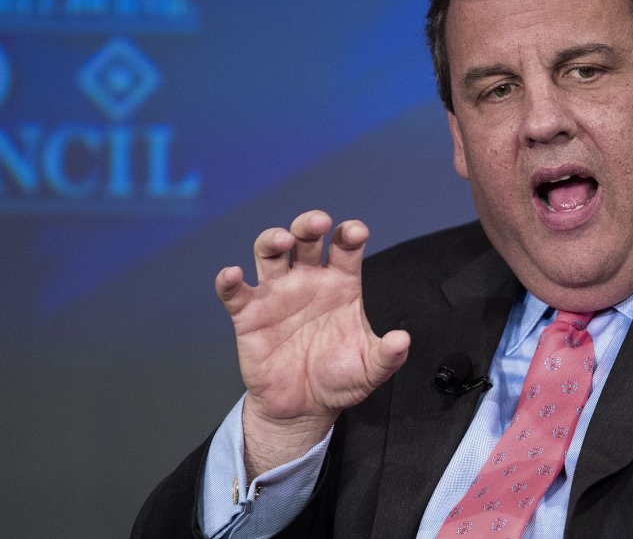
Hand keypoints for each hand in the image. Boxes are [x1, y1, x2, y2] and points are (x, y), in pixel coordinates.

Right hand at [216, 210, 409, 476]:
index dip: (349, 234)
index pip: (344, 247)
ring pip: (269, 253)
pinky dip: (229, 280)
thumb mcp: (369, 370)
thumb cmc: (338, 381)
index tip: (355, 233)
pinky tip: (233, 275)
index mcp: (340, 284)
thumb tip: (402, 340)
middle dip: (309, 224)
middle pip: (305, 238)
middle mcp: (307, 280)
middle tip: (317, 223)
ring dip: (272, 240)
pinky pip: (235, 292)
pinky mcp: (249, 315)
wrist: (303, 408)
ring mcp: (276, 294)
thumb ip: (387, 356)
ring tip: (282, 241)